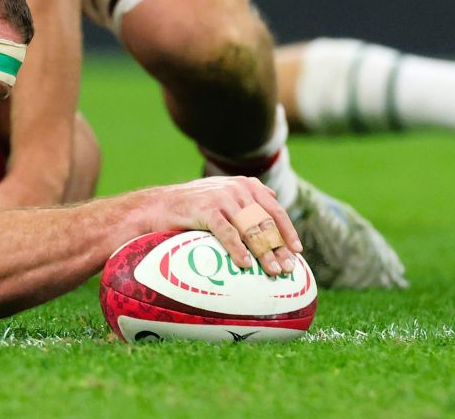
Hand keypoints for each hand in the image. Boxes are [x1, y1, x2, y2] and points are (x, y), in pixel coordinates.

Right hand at [148, 176, 302, 276]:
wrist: (157, 205)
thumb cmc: (193, 205)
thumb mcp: (223, 193)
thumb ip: (247, 196)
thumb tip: (274, 198)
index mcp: (245, 184)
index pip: (274, 209)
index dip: (288, 230)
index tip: (297, 251)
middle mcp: (236, 188)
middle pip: (266, 221)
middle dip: (279, 247)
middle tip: (288, 268)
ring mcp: (221, 197)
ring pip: (250, 229)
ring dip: (264, 253)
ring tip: (272, 271)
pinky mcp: (206, 209)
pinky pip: (227, 233)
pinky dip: (238, 250)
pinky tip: (245, 264)